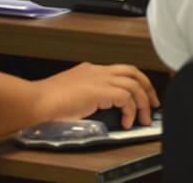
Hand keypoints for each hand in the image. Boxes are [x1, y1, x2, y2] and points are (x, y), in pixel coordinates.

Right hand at [34, 62, 158, 128]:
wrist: (38, 100)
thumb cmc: (47, 102)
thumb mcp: (71, 94)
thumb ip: (85, 96)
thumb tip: (96, 108)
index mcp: (90, 70)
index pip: (120, 71)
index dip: (134, 83)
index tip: (141, 97)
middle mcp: (97, 70)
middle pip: (133, 71)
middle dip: (147, 87)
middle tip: (153, 104)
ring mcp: (99, 78)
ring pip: (134, 83)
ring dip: (143, 102)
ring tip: (143, 119)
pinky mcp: (101, 90)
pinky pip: (127, 97)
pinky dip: (131, 111)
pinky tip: (126, 122)